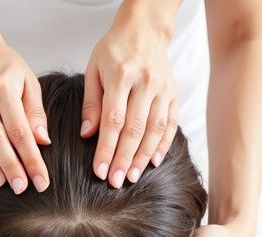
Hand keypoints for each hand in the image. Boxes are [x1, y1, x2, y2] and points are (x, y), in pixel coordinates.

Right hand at [0, 38, 50, 193]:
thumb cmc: (7, 67)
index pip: (19, 131)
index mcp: (2, 87)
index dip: (31, 158)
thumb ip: (36, 112)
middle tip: (21, 188)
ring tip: (3, 182)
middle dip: (11, 166)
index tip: (41, 180)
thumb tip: (42, 141)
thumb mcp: (29, 82)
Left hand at [82, 18, 179, 187]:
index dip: (106, 149)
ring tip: (132, 176)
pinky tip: (153, 162)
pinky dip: (163, 145)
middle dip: (124, 159)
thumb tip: (86, 134)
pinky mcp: (174, 93)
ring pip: (154, 130)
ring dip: (143, 157)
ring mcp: (163, 89)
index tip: (100, 170)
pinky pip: (170, 124)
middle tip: (115, 182)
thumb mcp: (94, 70)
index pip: (113, 121)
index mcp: (122, 76)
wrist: (143, 30)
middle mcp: (146, 83)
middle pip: (135, 130)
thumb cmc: (114, 50)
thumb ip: (91, 103)